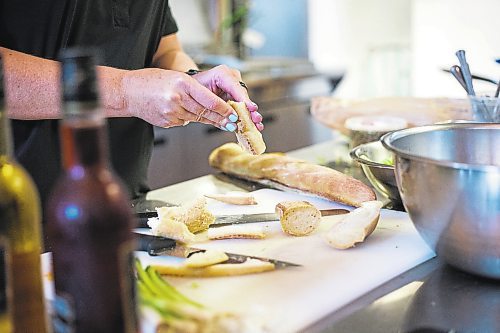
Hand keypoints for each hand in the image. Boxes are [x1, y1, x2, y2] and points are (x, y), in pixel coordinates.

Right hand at [122, 68, 237, 129]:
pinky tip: (187, 114)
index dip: (224, 110)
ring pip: (196, 118)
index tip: (234, 114)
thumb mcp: (176, 77)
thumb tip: (212, 104)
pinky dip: (189, 119)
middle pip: (205, 112)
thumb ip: (193, 90)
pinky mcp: (167, 122)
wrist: (128, 92)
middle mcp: (177, 98)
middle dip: (221, 119)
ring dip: (209, 120)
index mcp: (182, 83)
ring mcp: (171, 112)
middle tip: (233, 123)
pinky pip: (184, 122)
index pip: (210, 100)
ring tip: (221, 122)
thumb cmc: (151, 81)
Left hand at [191, 65, 263, 130]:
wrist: (189, 86)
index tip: (252, 108)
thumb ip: (215, 109)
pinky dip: (245, 117)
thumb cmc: (193, 88)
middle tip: (256, 119)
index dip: (244, 99)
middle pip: (243, 96)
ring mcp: (234, 87)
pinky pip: (241, 107)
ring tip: (257, 125)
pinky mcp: (234, 96)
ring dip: (250, 115)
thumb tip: (230, 123)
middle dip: (250, 110)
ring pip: (244, 103)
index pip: (236, 87)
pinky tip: (252, 125)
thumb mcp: (201, 98)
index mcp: (222, 74)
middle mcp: (231, 78)